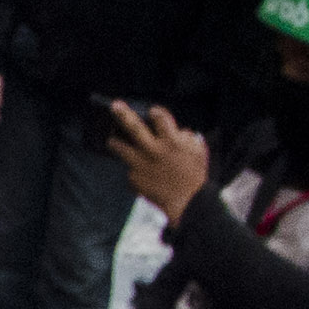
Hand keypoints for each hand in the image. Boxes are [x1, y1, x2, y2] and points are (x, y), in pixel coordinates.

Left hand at [105, 99, 207, 220]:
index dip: (155, 112)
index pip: (160, 117)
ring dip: (114, 142)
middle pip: (134, 127)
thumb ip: (186, 137)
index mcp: (171, 141)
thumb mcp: (198, 151)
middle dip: (123, 114)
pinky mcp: (134, 178)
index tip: (152, 110)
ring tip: (111, 139)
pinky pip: (131, 169)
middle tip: (114, 106)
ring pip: (121, 148)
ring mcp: (141, 164)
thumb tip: (177, 130)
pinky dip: (135, 169)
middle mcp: (153, 150)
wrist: (187, 202)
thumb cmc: (195, 175)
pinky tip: (143, 173)